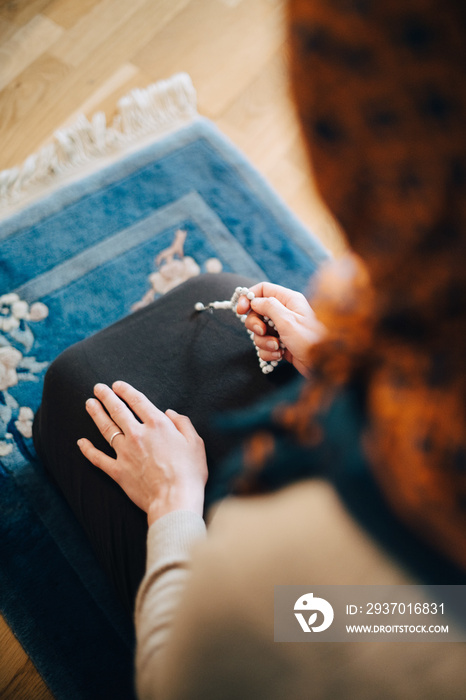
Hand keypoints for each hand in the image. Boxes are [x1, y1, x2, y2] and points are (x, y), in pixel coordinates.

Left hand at [77, 381, 207, 525]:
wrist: (175, 499)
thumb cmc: (190, 472)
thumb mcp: (195, 442)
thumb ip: (183, 423)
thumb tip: (170, 413)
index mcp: (158, 424)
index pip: (137, 401)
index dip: (126, 391)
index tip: (117, 385)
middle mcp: (138, 434)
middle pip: (118, 410)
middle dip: (106, 397)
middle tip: (97, 388)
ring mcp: (125, 453)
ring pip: (106, 429)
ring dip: (96, 414)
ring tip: (89, 403)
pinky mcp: (118, 471)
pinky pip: (98, 458)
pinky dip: (88, 450)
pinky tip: (81, 442)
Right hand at [236, 282, 325, 376]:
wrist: (323, 366)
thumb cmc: (311, 341)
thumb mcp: (288, 320)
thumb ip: (269, 307)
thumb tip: (254, 300)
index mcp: (289, 300)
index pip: (263, 289)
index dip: (248, 298)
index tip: (240, 310)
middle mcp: (285, 312)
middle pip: (257, 312)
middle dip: (255, 325)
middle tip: (262, 332)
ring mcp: (282, 329)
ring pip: (259, 332)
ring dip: (263, 342)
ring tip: (277, 347)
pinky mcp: (281, 344)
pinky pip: (264, 346)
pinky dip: (268, 352)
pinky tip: (279, 355)